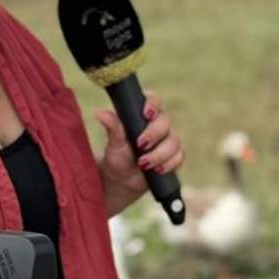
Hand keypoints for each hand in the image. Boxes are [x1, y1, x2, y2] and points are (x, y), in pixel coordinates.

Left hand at [95, 91, 184, 215]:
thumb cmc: (118, 157)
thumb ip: (113, 128)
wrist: (124, 180)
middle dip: (154, 135)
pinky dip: (168, 164)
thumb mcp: (114, 143)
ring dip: (160, 154)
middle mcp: (158, 124)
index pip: (154, 99)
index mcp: (143, 114)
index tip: (146, 115)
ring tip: (143, 164)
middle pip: (165, 121)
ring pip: (174, 141)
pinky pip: (179, 156)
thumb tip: (100, 113)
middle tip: (140, 146)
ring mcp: (168, 140)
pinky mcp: (175, 155)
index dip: (153, 104)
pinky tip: (157, 170)